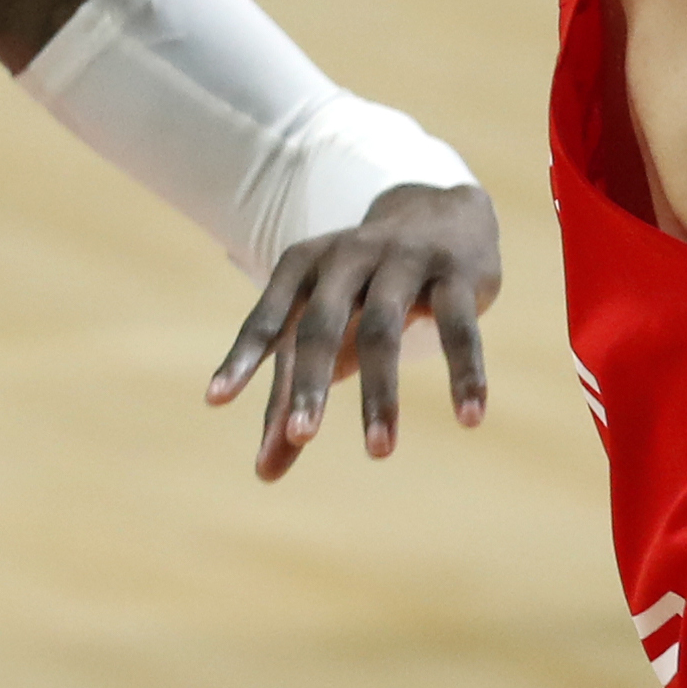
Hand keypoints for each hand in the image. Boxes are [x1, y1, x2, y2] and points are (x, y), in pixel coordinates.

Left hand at [204, 180, 500, 479]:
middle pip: (322, 324)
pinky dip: (464, 374)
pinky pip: (459, 328)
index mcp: (306, 267)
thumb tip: (265, 473)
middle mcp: (349, 257)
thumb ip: (292, 396)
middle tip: (300, 438)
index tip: (216, 400)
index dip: (243, 357)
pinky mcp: (457, 273)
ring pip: (385, 330)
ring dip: (380, 394)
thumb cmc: (366, 289)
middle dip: (310, 383)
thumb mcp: (327, 332)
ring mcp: (405, 260)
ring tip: (378, 452)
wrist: (445, 214)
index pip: (270, 318)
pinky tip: (470, 418)